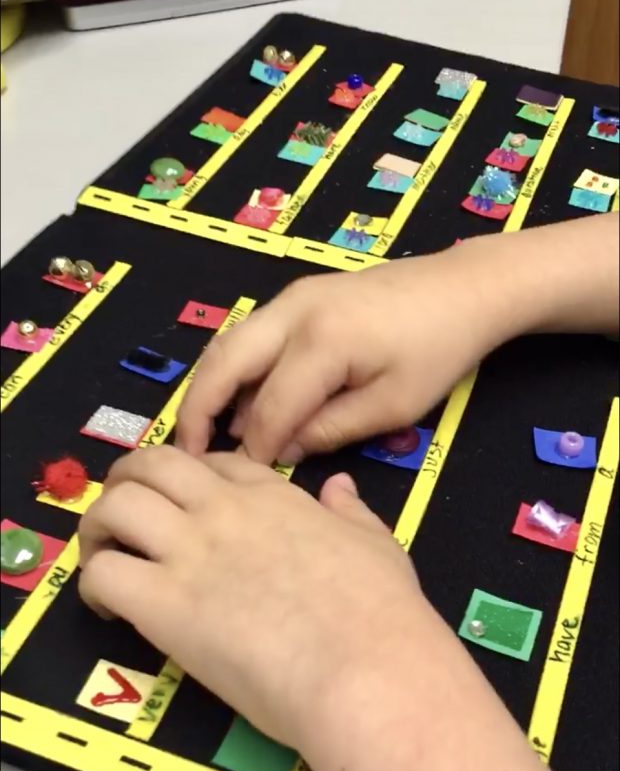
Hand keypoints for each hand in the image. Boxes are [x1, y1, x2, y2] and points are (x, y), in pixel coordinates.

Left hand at [78, 446, 418, 750]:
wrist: (367, 666)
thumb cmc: (382, 613)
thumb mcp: (377, 544)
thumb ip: (351, 512)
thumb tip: (341, 488)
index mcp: (273, 497)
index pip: (214, 463)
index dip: (191, 478)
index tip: (187, 506)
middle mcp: (224, 511)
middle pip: (151, 464)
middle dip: (128, 481)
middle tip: (124, 518)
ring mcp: (191, 552)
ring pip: (115, 506)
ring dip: (99, 528)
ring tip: (104, 558)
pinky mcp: (165, 605)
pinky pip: (103, 574)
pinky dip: (93, 585)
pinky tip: (110, 610)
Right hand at [175, 248, 498, 465]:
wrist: (463, 288)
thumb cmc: (438, 351)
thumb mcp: (393, 405)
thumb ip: (331, 430)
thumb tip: (281, 451)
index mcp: (322, 343)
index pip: (269, 407)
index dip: (253, 449)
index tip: (242, 483)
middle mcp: (293, 312)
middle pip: (223, 363)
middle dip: (197, 410)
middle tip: (184, 455)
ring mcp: (292, 298)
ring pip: (229, 344)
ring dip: (210, 387)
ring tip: (202, 434)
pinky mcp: (298, 297)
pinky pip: (250, 335)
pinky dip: (234, 369)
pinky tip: (239, 403)